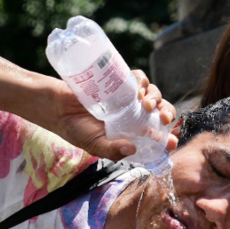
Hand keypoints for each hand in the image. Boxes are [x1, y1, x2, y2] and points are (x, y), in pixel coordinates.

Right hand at [49, 69, 177, 160]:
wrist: (58, 107)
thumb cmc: (76, 130)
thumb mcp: (94, 145)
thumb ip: (111, 149)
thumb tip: (131, 150)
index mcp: (132, 132)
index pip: (156, 133)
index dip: (167, 136)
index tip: (171, 141)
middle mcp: (134, 114)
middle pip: (160, 110)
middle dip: (167, 113)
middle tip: (163, 118)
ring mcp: (127, 97)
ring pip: (153, 93)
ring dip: (156, 98)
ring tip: (146, 104)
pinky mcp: (119, 81)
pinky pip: (138, 78)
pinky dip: (142, 81)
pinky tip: (137, 89)